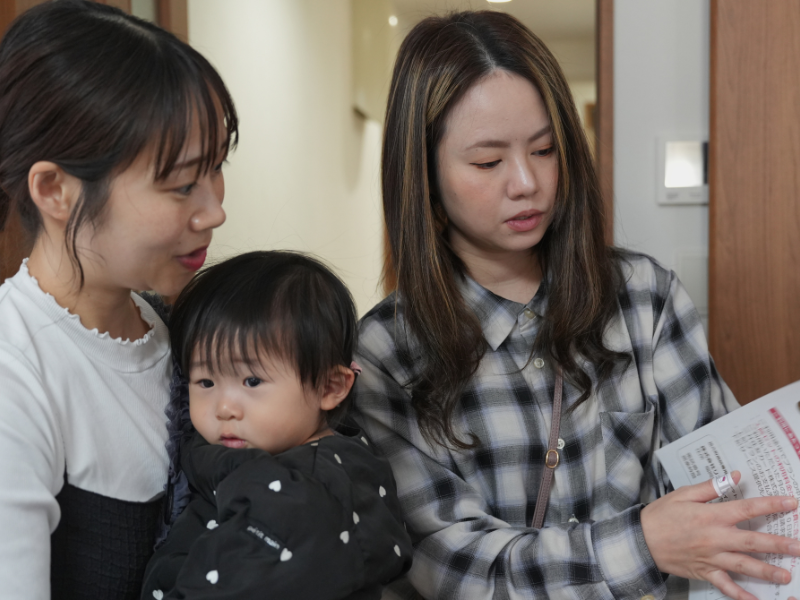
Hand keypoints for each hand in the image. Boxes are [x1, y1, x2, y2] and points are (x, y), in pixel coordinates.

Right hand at [641, 471, 799, 599]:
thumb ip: (709, 487)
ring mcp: (711, 558)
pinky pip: (726, 586)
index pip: (746, 509)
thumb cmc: (660, 515)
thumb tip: (733, 476)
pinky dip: (741, 595)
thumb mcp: (682, 494)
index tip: (791, 503)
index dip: (770, 505)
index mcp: (711, 516)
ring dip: (767, 570)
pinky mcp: (705, 572)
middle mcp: (715, 538)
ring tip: (786, 575)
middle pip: (753, 541)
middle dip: (779, 544)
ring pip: (745, 566)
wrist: (641, 541)